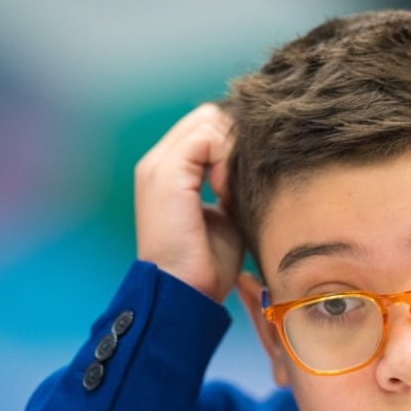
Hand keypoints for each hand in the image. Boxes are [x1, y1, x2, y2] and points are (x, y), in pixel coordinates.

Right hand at [134, 103, 242, 302]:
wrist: (185, 292)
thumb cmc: (207, 264)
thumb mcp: (223, 215)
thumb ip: (230, 184)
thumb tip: (252, 164)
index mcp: (168, 172)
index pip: (207, 128)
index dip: (234, 143)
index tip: (247, 179)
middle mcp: (157, 162)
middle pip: (209, 117)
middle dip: (236, 141)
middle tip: (244, 181)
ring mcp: (158, 165)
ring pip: (210, 121)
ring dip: (231, 151)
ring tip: (231, 190)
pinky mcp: (166, 173)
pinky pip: (207, 137)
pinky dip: (225, 158)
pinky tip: (225, 192)